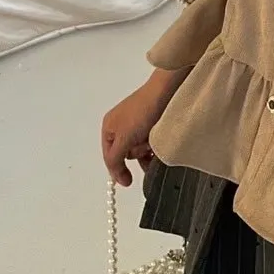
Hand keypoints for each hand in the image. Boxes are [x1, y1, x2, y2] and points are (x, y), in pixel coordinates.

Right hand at [101, 70, 186, 186]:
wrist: (165, 91)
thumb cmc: (141, 114)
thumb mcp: (123, 139)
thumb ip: (115, 160)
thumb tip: (117, 179)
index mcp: (109, 127)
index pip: (109, 157)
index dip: (118, 170)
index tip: (129, 182)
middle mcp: (120, 126)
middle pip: (125, 153)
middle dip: (136, 153)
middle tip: (144, 145)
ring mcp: (136, 124)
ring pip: (139, 149)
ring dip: (146, 150)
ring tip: (154, 143)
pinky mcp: (150, 123)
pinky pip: (149, 142)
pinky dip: (153, 146)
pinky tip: (160, 144)